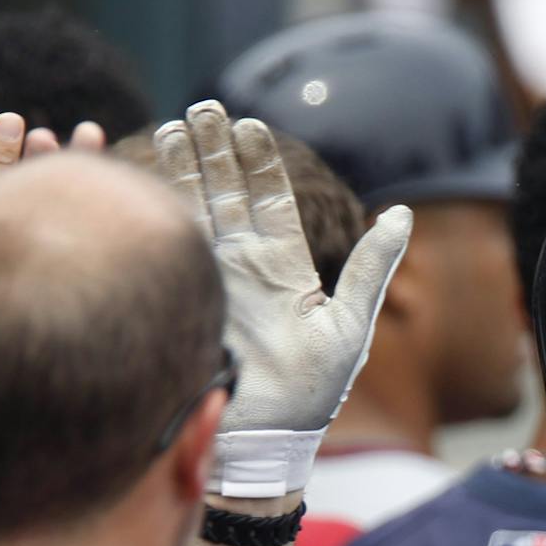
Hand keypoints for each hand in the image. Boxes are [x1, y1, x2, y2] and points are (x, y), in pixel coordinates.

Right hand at [156, 100, 409, 435]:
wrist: (265, 438)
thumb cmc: (314, 391)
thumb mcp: (351, 325)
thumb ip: (371, 266)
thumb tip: (403, 211)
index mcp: (285, 269)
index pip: (271, 202)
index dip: (260, 163)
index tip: (250, 125)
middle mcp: (244, 268)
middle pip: (227, 194)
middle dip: (215, 151)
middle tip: (203, 107)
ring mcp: (210, 281)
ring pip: (193, 211)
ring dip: (182, 167)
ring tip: (172, 123)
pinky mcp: (184, 299)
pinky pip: (168, 246)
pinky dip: (155, 209)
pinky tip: (142, 174)